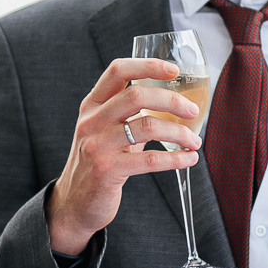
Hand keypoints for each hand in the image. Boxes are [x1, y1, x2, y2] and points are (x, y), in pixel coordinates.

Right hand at [46, 57, 200, 254]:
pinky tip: (188, 159)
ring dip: (179, 132)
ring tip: (194, 141)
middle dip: (172, 100)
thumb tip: (173, 101)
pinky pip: (149, 160)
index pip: (118, 71)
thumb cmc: (98, 162)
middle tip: (192, 111)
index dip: (148, 65)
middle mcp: (91, 121)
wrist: (74, 202)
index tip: (174, 70)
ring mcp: (97, 145)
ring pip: (148, 126)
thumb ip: (128, 114)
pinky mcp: (106, 170)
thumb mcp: (105, 130)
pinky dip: (175, 158)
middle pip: (136, 95)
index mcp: (92, 105)